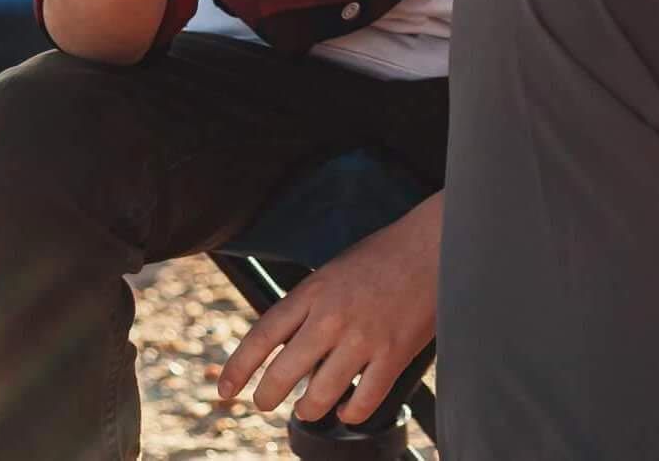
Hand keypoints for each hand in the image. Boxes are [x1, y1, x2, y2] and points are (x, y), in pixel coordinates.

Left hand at [217, 192, 441, 424]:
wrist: (432, 245)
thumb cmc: (383, 255)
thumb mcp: (334, 270)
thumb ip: (308, 305)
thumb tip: (283, 347)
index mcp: (315, 290)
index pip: (263, 335)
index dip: (238, 368)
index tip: (226, 391)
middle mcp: (333, 317)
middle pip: (282, 375)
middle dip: (266, 397)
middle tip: (265, 402)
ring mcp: (364, 338)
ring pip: (318, 398)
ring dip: (307, 409)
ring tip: (307, 407)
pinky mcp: (393, 354)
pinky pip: (362, 403)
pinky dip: (350, 413)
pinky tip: (348, 407)